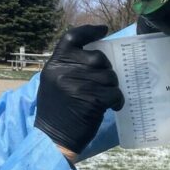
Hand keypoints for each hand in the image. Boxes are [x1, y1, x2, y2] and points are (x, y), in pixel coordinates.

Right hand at [34, 25, 124, 155]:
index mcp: (53, 65)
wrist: (52, 140)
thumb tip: (95, 57)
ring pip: (109, 76)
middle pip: (97, 57)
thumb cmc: (55, 112)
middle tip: (105, 82)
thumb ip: (68, 68)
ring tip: (106, 98)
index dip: (89, 31)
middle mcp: (63, 72)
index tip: (103, 30)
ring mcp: (77, 85)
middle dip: (106, 69)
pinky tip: (113, 106)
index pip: (72, 38)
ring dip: (112, 87)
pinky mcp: (91, 100)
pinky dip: (117, 100)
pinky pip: (114, 93)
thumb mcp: (53, 84)